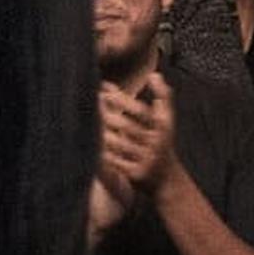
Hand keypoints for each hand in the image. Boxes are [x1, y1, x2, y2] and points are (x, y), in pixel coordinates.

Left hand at [96, 73, 175, 203]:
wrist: (168, 181)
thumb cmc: (161, 143)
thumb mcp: (165, 121)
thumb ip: (159, 98)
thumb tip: (154, 74)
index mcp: (165, 128)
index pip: (143, 111)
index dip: (123, 100)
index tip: (103, 90)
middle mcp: (158, 144)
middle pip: (128, 127)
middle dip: (107, 116)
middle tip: (88, 105)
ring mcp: (148, 160)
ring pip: (120, 145)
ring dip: (102, 134)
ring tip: (85, 122)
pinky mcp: (137, 174)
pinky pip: (115, 162)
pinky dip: (103, 154)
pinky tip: (88, 145)